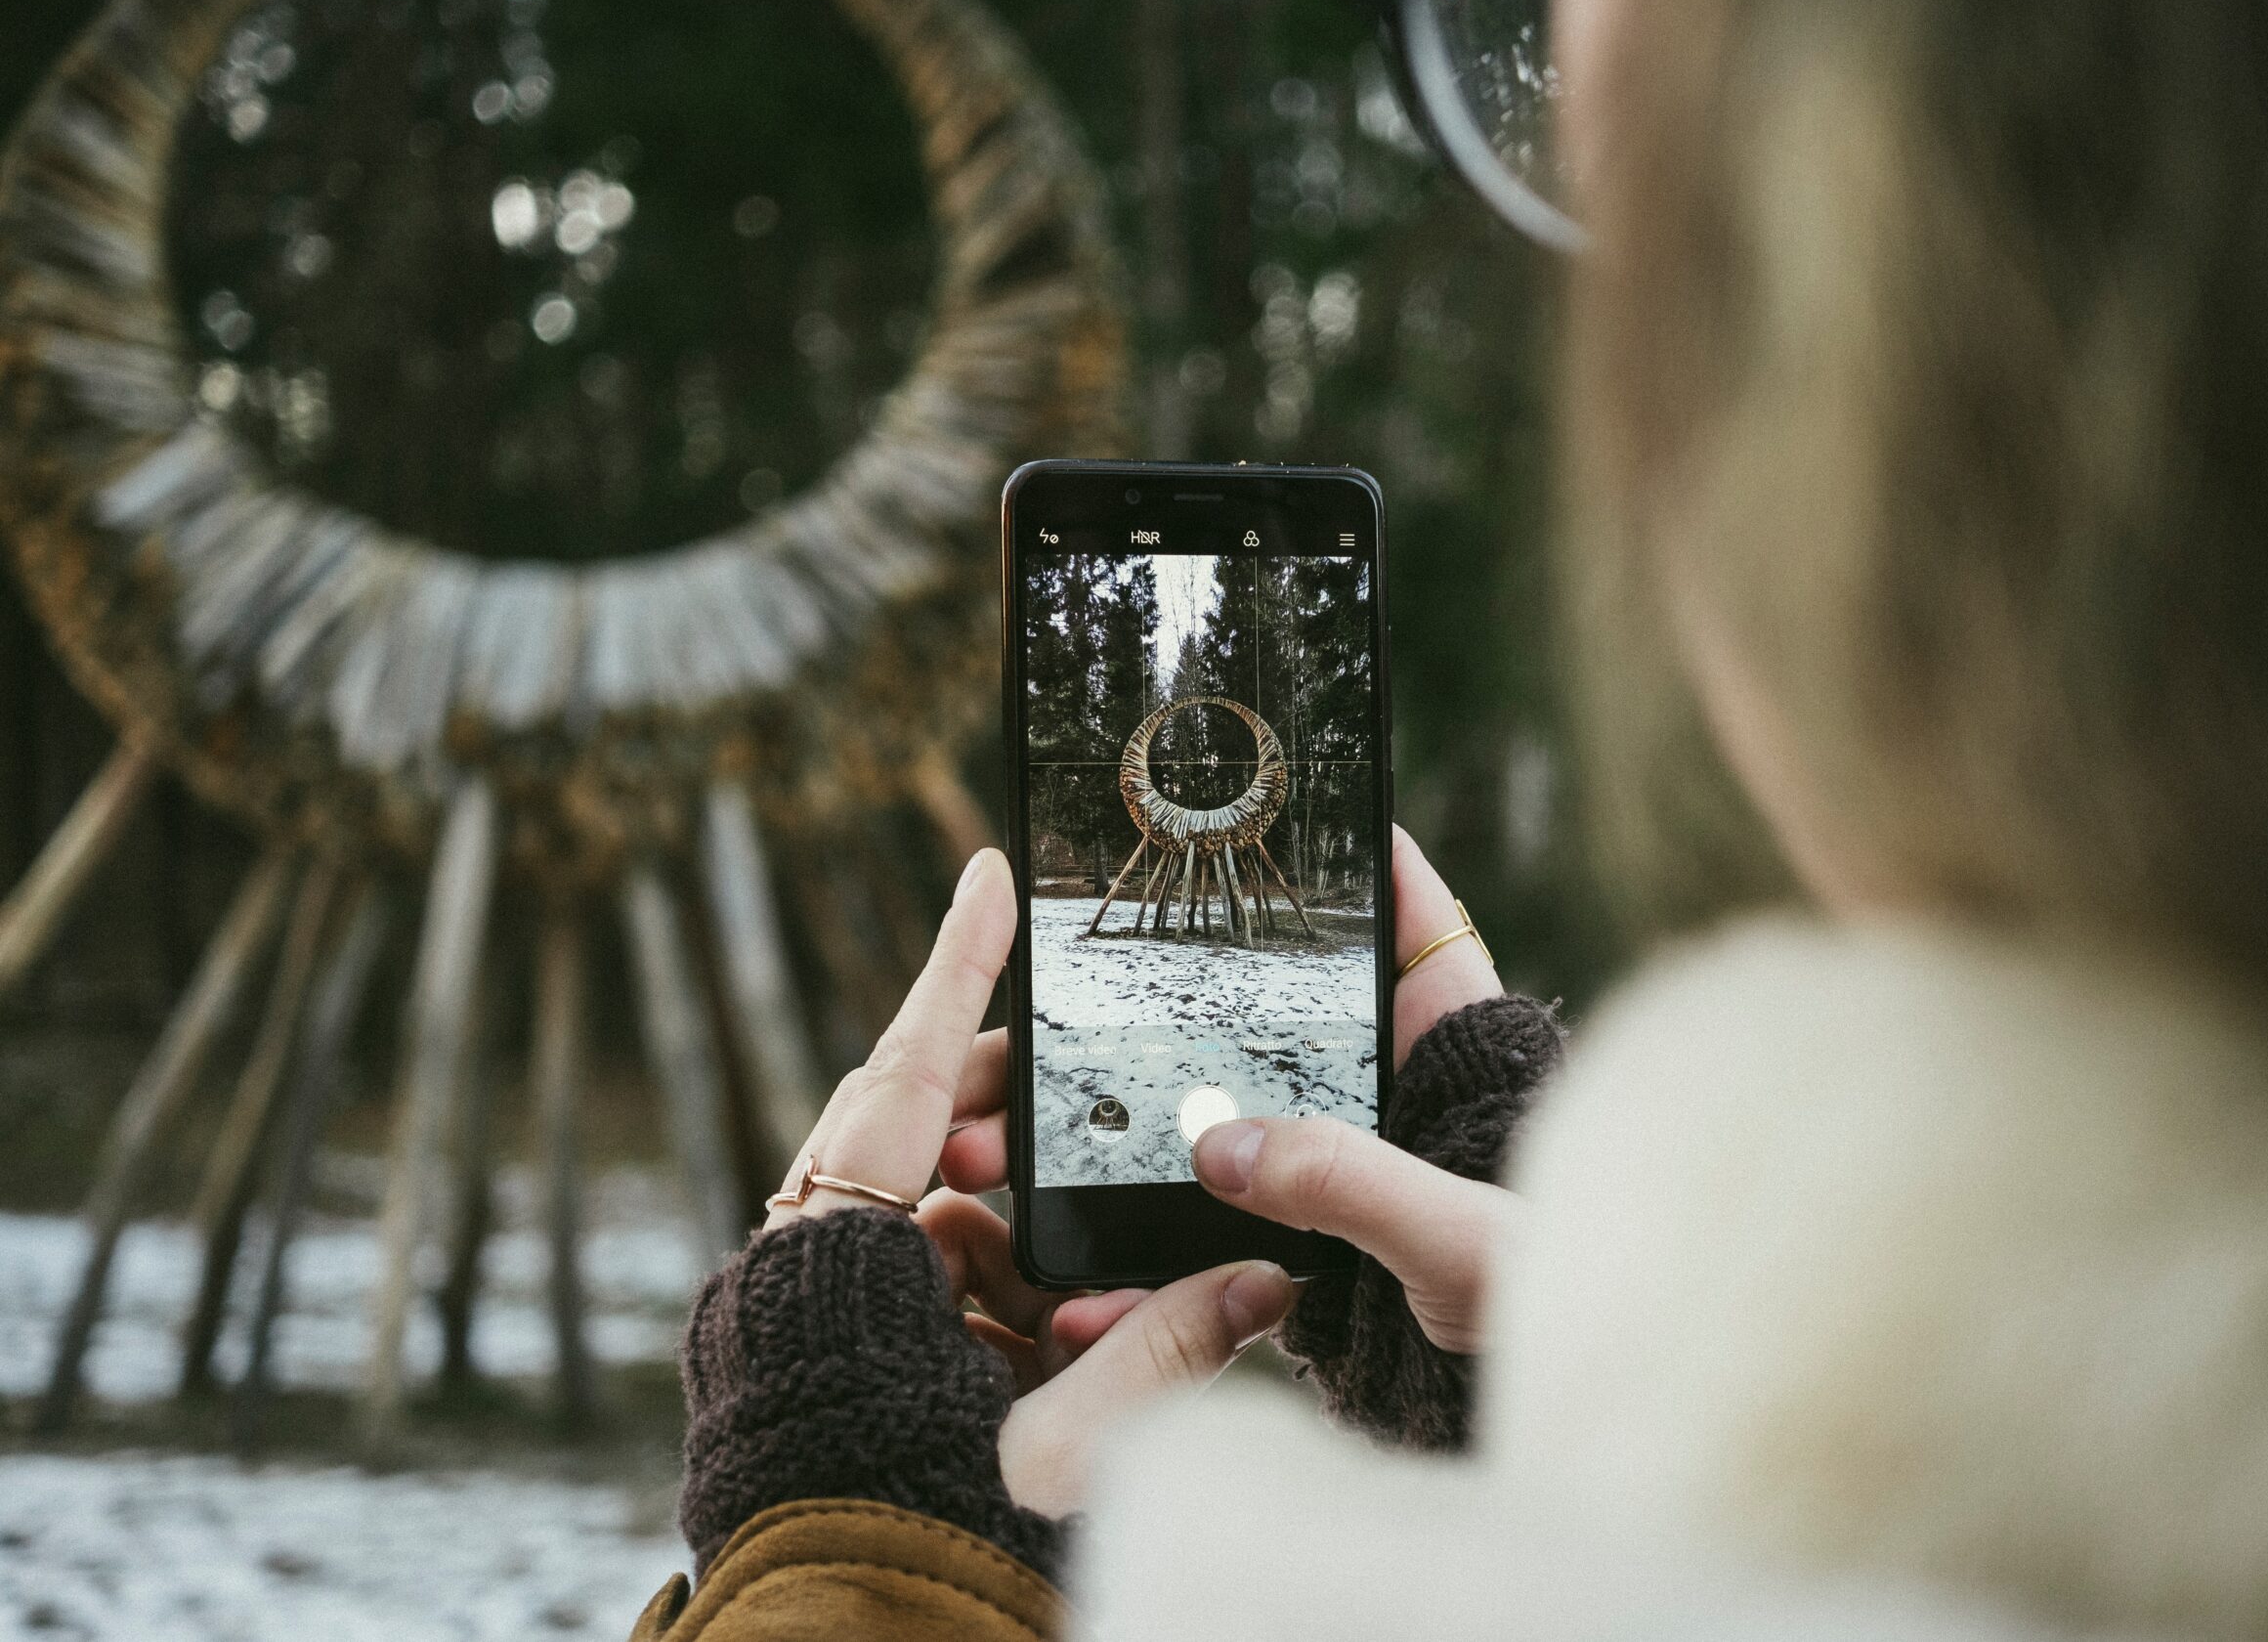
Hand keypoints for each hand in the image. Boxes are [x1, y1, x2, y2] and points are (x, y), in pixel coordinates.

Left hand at [769, 848, 1295, 1515]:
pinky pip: (937, 1275)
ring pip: (941, 1208)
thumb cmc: (917, 1530)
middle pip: (928, 1131)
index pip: (906, 1080)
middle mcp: (819, 1263)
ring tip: (1098, 1269)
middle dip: (1024, 1109)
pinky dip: (1005, 1283)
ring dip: (1026, 1220)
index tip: (987, 876)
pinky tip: (1069, 1332)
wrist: (842, 1625)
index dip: (953, 970)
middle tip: (1096, 1080)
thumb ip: (1165, 1349)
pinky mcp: (852, 1344)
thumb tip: (1272, 1277)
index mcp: (838, 1261)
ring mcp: (831, 1302)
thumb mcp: (1059, 1444)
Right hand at [941, 827, 1513, 1354]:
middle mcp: (1400, 1110)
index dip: (1359, 863)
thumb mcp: (1465, 1236)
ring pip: (1224, 1132)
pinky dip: (1149, 1264)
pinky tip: (1083, 1285)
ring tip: (1016, 1141)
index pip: (1418, 929)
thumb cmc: (1554, 1313)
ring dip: (1122, 1139)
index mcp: (1462, 1067)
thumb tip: (1223, 1147)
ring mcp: (1350, 1184)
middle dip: (1159, 1016)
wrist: (1561, 1457)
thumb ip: (1352, 1182)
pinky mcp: (1315, 1266)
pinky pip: (1215, 1245)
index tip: (1281, 807)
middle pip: (1276, 1024)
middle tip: (1054, 999)